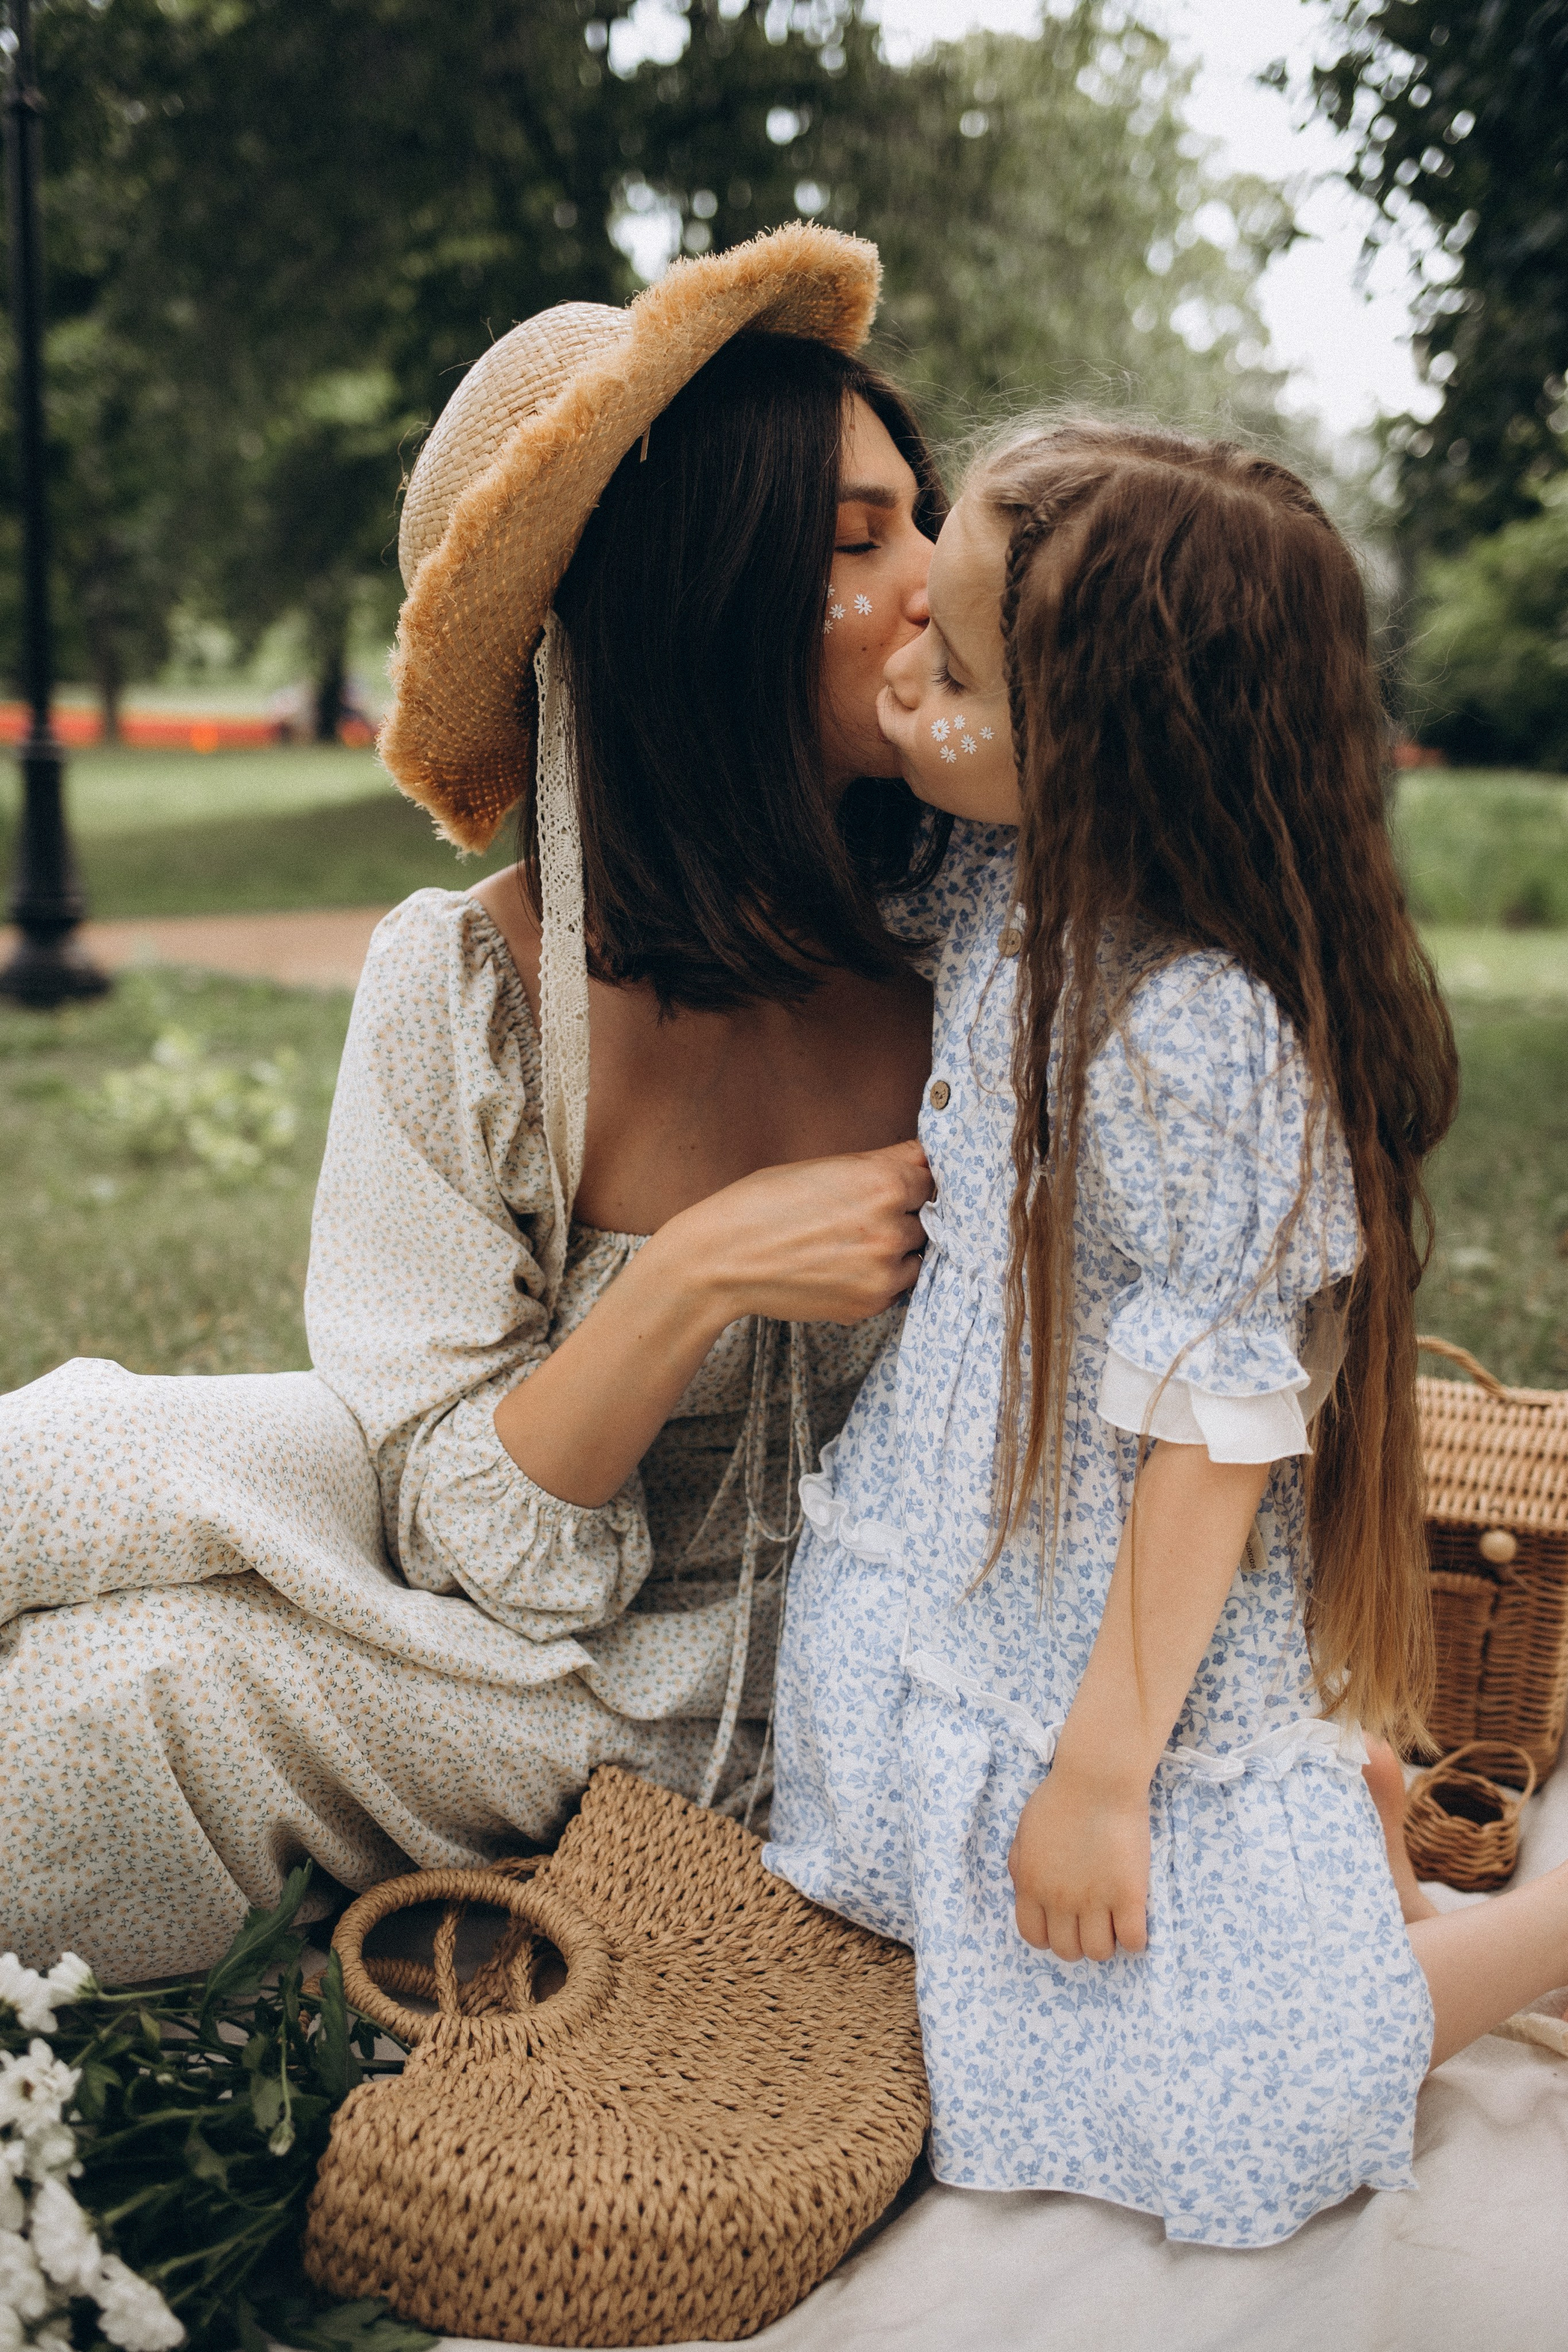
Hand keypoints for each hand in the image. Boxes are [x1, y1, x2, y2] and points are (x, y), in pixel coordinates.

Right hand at [652, 1138, 932, 1330]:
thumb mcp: (826, 1166)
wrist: (722, 1259)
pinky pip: (897, 1285)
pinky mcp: (871, 1304)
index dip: (912, 1177)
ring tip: (849, 1242)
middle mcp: (891, 1229)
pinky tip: (842, 1265)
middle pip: (928, 1215)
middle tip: (857, 1214)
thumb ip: (884, 1164)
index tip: (897, 1181)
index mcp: (885, 1183)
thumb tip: (928, 1158)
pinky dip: (880, 1276)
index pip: (933, 1174)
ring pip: (916, 1253)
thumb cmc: (764, 1203)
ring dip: (897, 1248)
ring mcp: (884, 1273)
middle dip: (903, 1212)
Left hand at [1007, 1754, 1150, 1962]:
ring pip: (1099, 1952)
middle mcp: (1059, 1900)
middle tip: (1091, 1921)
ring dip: (1107, 1941)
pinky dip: (1135, 1937)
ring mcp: (1095, 1901)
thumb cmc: (1060, 1798)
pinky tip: (1134, 1917)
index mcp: (1031, 1886)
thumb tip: (1025, 1893)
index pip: (1034, 1937)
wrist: (1096, 1780)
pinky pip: (1133, 1940)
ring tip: (1114, 1920)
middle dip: (1078, 1941)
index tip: (1063, 1925)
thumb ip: (1021, 1867)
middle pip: (1068, 1950)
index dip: (1049, 1937)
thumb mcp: (1024, 1833)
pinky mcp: (1129, 1895)